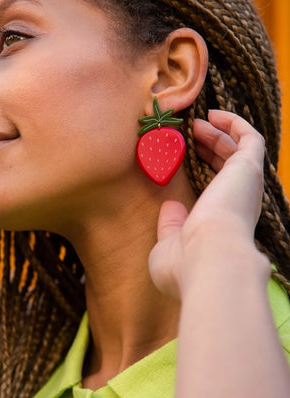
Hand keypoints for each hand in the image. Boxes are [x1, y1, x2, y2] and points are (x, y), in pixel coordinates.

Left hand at [149, 110, 269, 299]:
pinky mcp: (248, 168)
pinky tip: (213, 114)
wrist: (207, 261)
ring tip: (197, 122)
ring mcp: (245, 185)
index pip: (218, 187)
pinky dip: (234, 123)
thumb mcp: (167, 245)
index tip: (185, 154)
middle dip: (209, 146)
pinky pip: (250, 138)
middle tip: (190, 133)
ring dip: (218, 133)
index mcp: (221, 221)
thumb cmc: (185, 264)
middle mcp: (238, 202)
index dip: (204, 167)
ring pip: (239, 150)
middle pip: (228, 165)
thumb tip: (172, 206)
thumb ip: (170, 225)